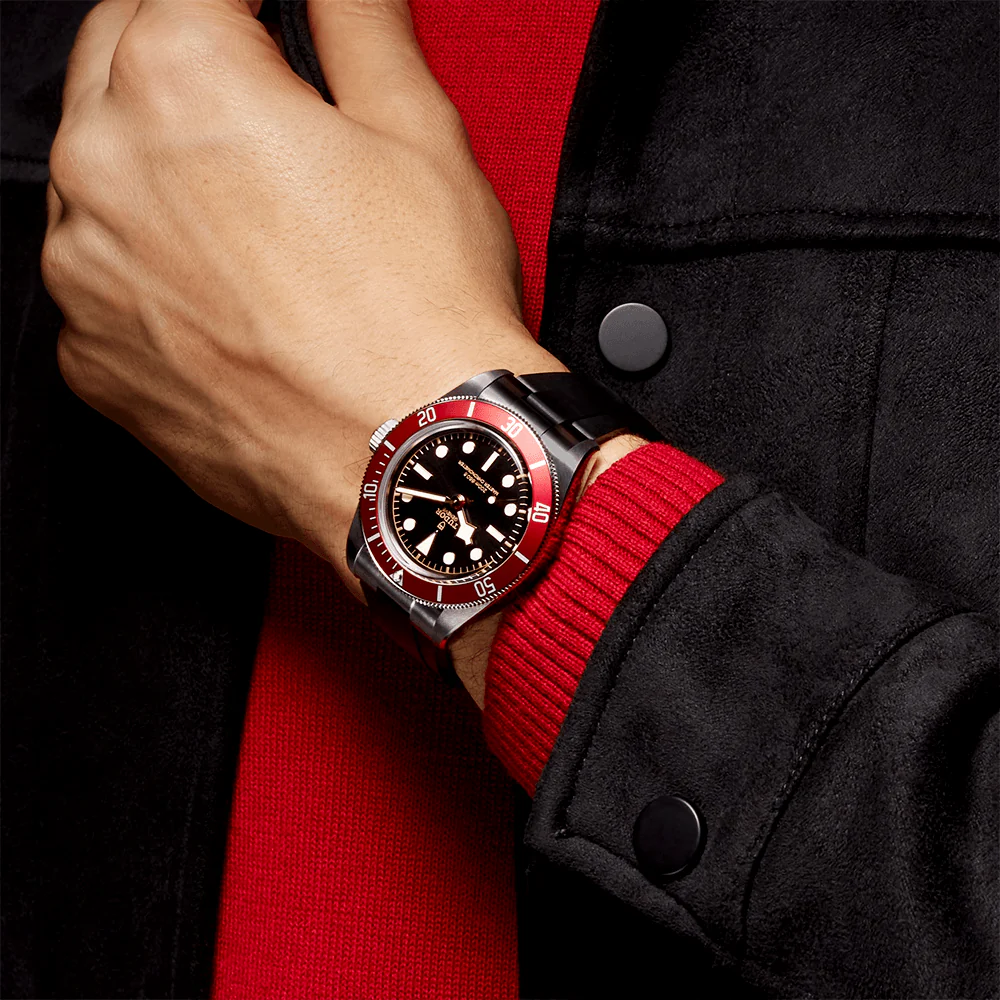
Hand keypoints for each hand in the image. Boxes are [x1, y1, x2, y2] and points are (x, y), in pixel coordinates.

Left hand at [41, 0, 561, 596]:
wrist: (412, 459)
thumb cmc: (423, 311)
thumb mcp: (417, 129)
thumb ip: (357, 18)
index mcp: (181, 80)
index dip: (244, 6)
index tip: (267, 25)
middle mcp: (103, 170)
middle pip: (117, 61)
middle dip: (181, 63)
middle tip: (259, 108)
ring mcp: (87, 277)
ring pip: (96, 176)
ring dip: (154, 169)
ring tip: (251, 218)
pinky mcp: (95, 363)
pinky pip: (102, 284)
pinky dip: (147, 272)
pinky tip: (227, 298)